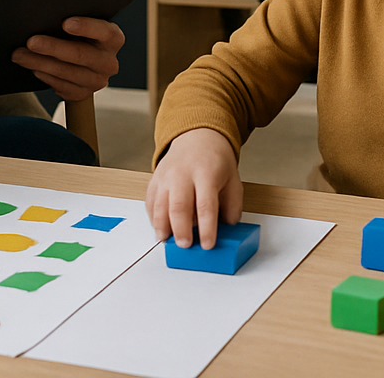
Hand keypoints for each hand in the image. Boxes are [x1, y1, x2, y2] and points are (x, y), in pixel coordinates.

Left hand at [11, 16, 123, 99]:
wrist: (81, 58)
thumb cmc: (78, 34)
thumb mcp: (82, 23)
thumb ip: (70, 19)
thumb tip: (46, 15)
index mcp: (113, 38)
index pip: (103, 31)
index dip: (85, 27)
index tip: (65, 23)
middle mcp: (108, 62)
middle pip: (80, 55)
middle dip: (52, 47)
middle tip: (31, 41)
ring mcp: (97, 81)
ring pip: (65, 73)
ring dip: (39, 63)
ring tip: (20, 55)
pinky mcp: (83, 94)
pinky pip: (60, 86)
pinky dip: (44, 76)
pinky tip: (33, 68)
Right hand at [144, 128, 242, 249]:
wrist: (198, 138)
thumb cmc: (216, 162)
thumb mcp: (233, 180)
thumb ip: (232, 206)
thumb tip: (227, 228)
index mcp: (206, 173)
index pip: (206, 205)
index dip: (206, 227)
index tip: (207, 244)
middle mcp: (183, 174)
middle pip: (179, 205)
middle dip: (181, 229)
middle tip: (185, 245)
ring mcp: (166, 176)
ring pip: (160, 204)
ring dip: (162, 226)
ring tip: (167, 240)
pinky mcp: (155, 179)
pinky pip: (150, 201)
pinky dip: (152, 217)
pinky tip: (159, 228)